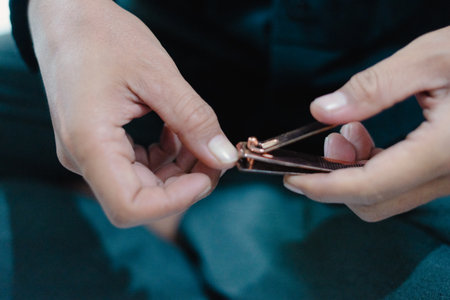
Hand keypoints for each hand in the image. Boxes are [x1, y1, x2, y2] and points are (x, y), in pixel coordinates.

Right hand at [28, 0, 237, 226]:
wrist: (68, 19)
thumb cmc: (102, 37)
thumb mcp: (158, 76)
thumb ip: (193, 120)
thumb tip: (224, 158)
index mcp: (89, 143)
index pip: (130, 207)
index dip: (175, 200)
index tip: (208, 174)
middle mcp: (83, 157)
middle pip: (141, 198)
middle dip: (185, 183)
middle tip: (215, 154)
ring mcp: (89, 154)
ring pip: (143, 185)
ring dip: (179, 169)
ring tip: (198, 136)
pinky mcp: (99, 145)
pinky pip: (138, 167)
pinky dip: (166, 157)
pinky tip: (178, 132)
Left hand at [284, 26, 449, 221]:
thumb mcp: (431, 58)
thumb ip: (374, 87)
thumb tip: (321, 111)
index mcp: (444, 151)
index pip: (369, 186)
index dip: (323, 186)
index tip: (291, 178)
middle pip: (374, 202)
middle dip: (335, 180)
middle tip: (326, 139)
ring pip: (387, 198)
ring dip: (353, 174)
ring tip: (348, 131)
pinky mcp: (449, 174)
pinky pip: (402, 186)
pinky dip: (374, 169)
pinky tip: (369, 139)